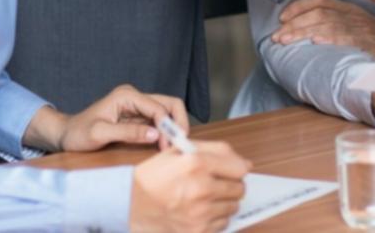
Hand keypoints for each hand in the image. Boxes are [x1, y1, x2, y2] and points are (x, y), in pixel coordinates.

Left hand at [24, 84, 187, 152]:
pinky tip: (163, 145)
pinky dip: (165, 132)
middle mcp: (134, 97)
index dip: (168, 126)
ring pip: (166, 112)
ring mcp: (137, 106)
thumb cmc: (78, 133)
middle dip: (177, 123)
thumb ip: (128, 132)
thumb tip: (155, 134)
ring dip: (173, 128)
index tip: (169, 146)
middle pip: (169, 103)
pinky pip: (158, 121)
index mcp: (126, 95)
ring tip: (170, 148)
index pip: (158, 107)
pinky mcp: (137, 116)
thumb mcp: (100, 134)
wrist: (66, 134)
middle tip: (178, 145)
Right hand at [130, 141, 250, 232]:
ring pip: (233, 207)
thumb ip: (213, 150)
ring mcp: (200, 213)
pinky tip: (200, 211)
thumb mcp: (178, 151)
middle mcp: (201, 188)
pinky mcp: (198, 231)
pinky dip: (216, 218)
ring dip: (223, 202)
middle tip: (215, 184)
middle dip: (231, 185)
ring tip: (205, 198)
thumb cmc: (154, 177)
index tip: (234, 170)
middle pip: (239, 188)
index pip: (240, 168)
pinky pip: (223, 224)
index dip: (238, 168)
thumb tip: (244, 163)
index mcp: (197, 163)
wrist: (130, 204)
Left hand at [272, 0, 374, 57]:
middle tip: (276, 36)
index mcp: (349, 9)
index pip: (320, 0)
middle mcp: (353, 14)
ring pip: (327, 24)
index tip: (282, 17)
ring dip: (303, 32)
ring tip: (285, 41)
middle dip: (294, 24)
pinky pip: (347, 36)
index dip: (299, 7)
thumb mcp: (357, 28)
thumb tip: (309, 33)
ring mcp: (361, 27)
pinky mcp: (370, 40)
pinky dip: (330, 37)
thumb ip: (336, 27)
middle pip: (318, 13)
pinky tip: (316, 42)